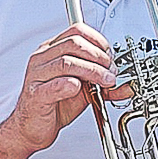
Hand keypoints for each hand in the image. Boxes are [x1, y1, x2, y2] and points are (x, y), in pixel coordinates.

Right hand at [6, 24, 112, 153]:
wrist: (32, 128)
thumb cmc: (54, 105)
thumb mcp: (83, 91)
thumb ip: (102, 84)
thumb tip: (125, 85)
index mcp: (52, 50)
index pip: (77, 31)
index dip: (99, 41)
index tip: (110, 56)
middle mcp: (42, 59)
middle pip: (74, 44)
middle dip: (99, 57)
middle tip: (111, 71)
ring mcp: (37, 75)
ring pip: (67, 62)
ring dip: (92, 71)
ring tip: (104, 82)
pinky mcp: (36, 94)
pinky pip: (55, 84)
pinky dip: (72, 85)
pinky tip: (80, 90)